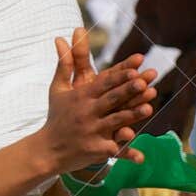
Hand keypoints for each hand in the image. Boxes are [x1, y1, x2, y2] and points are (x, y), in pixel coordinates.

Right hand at [39, 28, 156, 175]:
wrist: (46, 150)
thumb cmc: (56, 116)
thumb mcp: (58, 89)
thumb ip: (65, 64)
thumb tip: (60, 38)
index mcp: (81, 97)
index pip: (104, 83)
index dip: (120, 74)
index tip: (136, 65)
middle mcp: (87, 112)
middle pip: (111, 99)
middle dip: (128, 90)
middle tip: (144, 81)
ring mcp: (92, 132)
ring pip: (115, 122)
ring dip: (132, 116)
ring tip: (149, 108)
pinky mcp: (95, 150)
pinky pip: (114, 150)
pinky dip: (127, 153)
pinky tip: (141, 157)